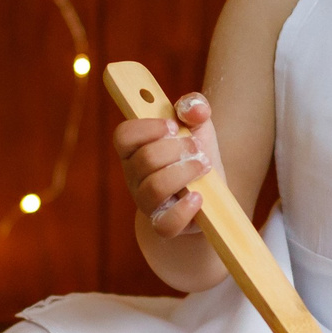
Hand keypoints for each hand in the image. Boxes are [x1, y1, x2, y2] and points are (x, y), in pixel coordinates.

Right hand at [116, 91, 222, 237]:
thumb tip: (193, 108)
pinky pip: (165, 224)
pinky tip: (199, 197)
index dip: (148, 128)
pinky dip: (184, 209)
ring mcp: (147, 203)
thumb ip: (194, 107)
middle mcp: (135, 177)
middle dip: (177, 149)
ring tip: (204, 167)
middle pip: (145, 159)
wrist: (208, 196)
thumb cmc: (196, 155)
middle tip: (197, 148)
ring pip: (154, 188)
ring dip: (184, 172)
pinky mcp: (164, 225)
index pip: (123, 136)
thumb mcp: (198, 126)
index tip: (173, 126)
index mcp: (134, 149)